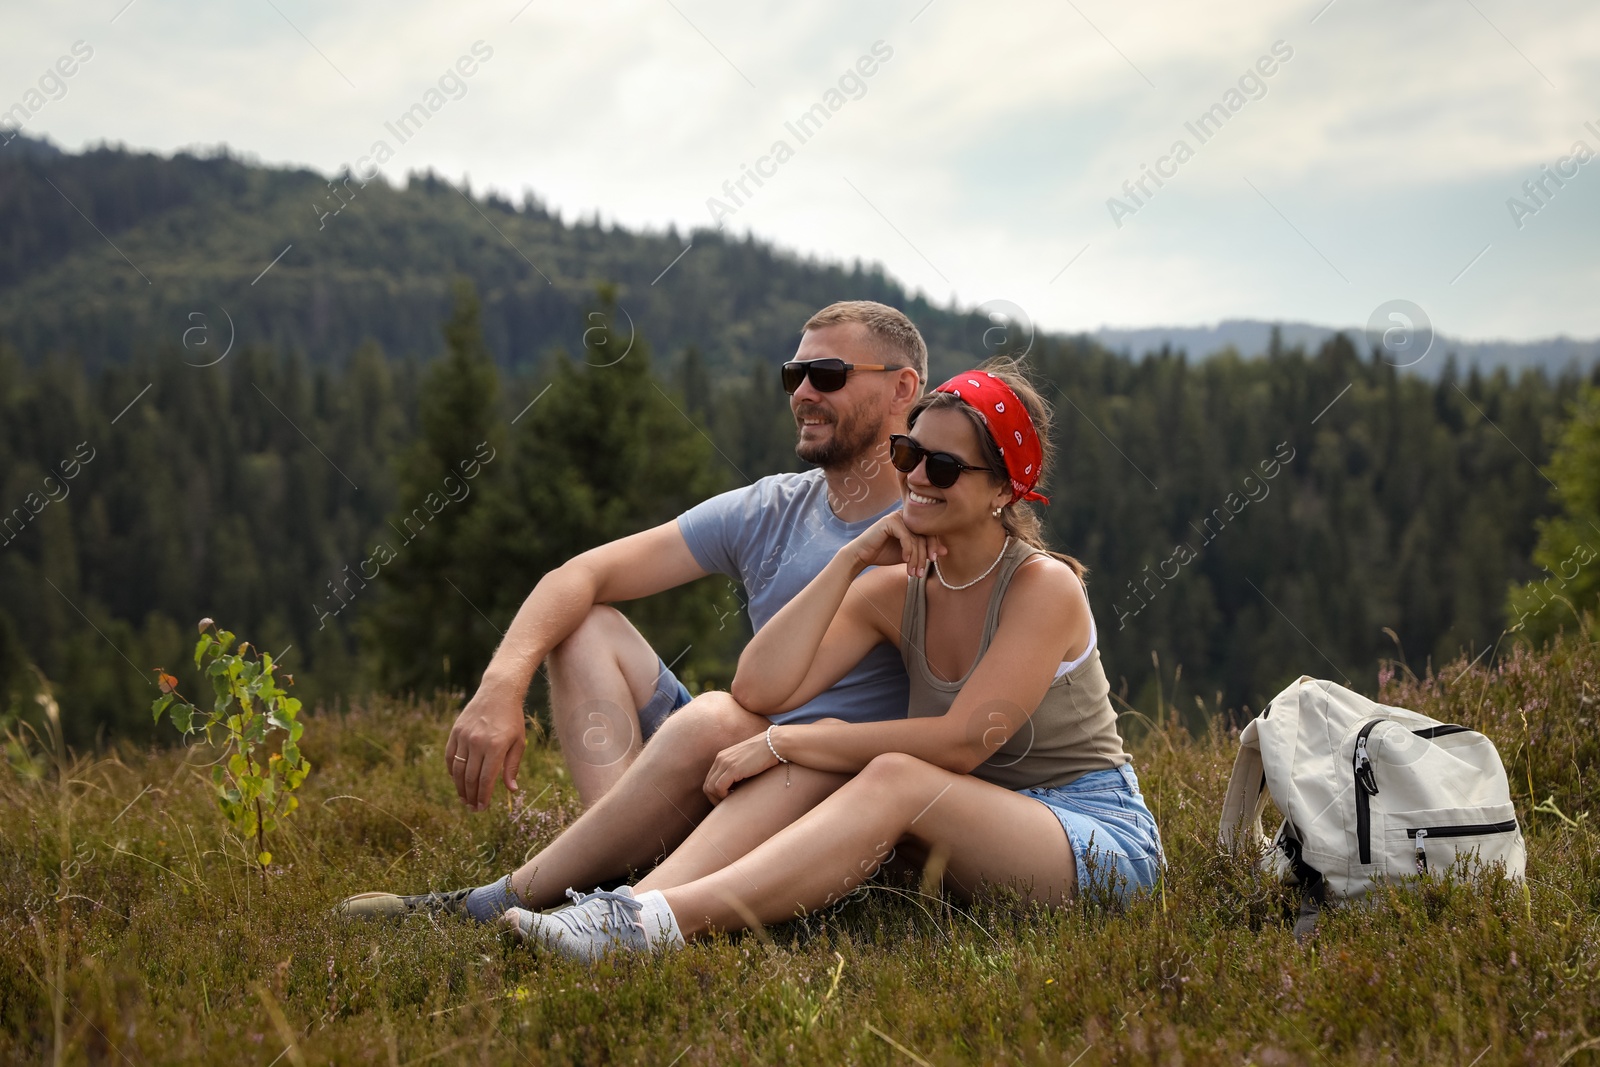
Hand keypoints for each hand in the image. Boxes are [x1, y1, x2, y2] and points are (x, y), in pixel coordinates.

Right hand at [444, 682, 526, 810]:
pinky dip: (451, 771)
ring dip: (459, 787)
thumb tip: (511, 790)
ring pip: (457, 769)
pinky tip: (456, 781)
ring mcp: (464, 736)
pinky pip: (449, 756)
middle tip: (473, 808)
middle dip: (471, 796)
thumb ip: (512, 767)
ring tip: (464, 799)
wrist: (498, 692)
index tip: (482, 808)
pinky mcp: (455, 732)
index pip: (486, 779)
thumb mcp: (519, 742)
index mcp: (496, 746)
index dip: (483, 796)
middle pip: (470, 777)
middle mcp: (477, 742)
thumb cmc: (512, 720)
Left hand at [703, 731, 781, 803]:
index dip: (715, 793)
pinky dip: (723, 796)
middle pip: (707, 785)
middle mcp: (720, 759)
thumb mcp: (746, 762)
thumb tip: (736, 788)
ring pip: (710, 787)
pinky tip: (734, 797)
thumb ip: (738, 771)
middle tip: (726, 806)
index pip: (710, 779)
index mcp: (722, 757)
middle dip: (714, 798)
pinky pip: (719, 787)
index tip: (726, 800)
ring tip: (731, 803)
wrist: (775, 743)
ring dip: (718, 799)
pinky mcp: (732, 768)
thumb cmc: (766, 754)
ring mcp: (725, 763)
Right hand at [847, 510, 944, 577]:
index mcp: (912, 522)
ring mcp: (897, 517)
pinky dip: (907, 550)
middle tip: (921, 572)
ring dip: (915, 558)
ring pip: (915, 538)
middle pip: (924, 536)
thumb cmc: (884, 554)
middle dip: (923, 556)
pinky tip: (905, 560)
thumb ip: (923, 552)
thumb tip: (945, 551)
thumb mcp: (909, 555)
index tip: (934, 561)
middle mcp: (906, 517)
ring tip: (913, 572)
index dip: (933, 547)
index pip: (930, 533)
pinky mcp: (889, 521)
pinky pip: (905, 536)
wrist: (862, 555)